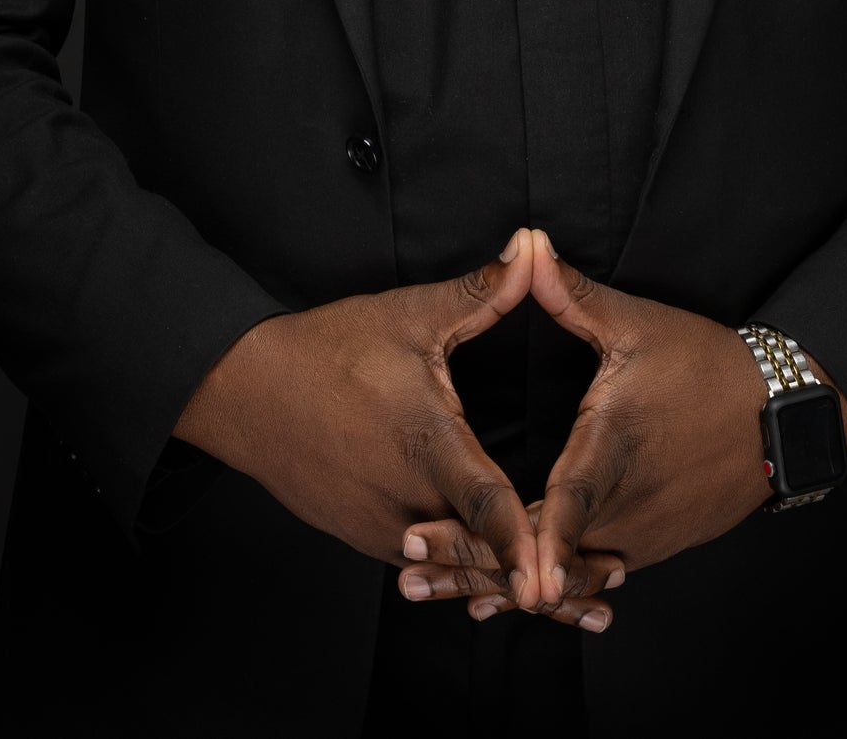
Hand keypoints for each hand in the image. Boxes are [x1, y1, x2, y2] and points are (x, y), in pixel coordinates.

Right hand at [173, 228, 544, 607]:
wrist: (246, 391)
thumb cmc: (328, 349)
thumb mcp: (409, 314)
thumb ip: (480, 292)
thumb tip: (532, 248)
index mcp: (424, 443)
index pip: (485, 505)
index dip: (524, 544)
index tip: (555, 583)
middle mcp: (404, 498)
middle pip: (479, 552)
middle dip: (536, 574)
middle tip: (600, 597)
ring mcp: (379, 527)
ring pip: (451, 564)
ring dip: (499, 577)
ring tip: (564, 598)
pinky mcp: (363, 537)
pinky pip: (422, 562)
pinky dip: (459, 570)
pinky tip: (495, 577)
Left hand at [400, 231, 846, 616]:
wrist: (779, 414)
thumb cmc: (707, 366)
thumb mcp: (636, 324)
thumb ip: (571, 294)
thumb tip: (527, 245)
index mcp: (613, 450)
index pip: (565, 508)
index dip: (523, 543)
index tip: (493, 574)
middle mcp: (625, 506)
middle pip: (545, 555)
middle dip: (476, 564)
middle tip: (410, 574)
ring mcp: (641, 535)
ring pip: (567, 576)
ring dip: (506, 584)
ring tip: (445, 596)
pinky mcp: (652, 545)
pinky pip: (594, 576)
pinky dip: (552, 587)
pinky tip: (509, 598)